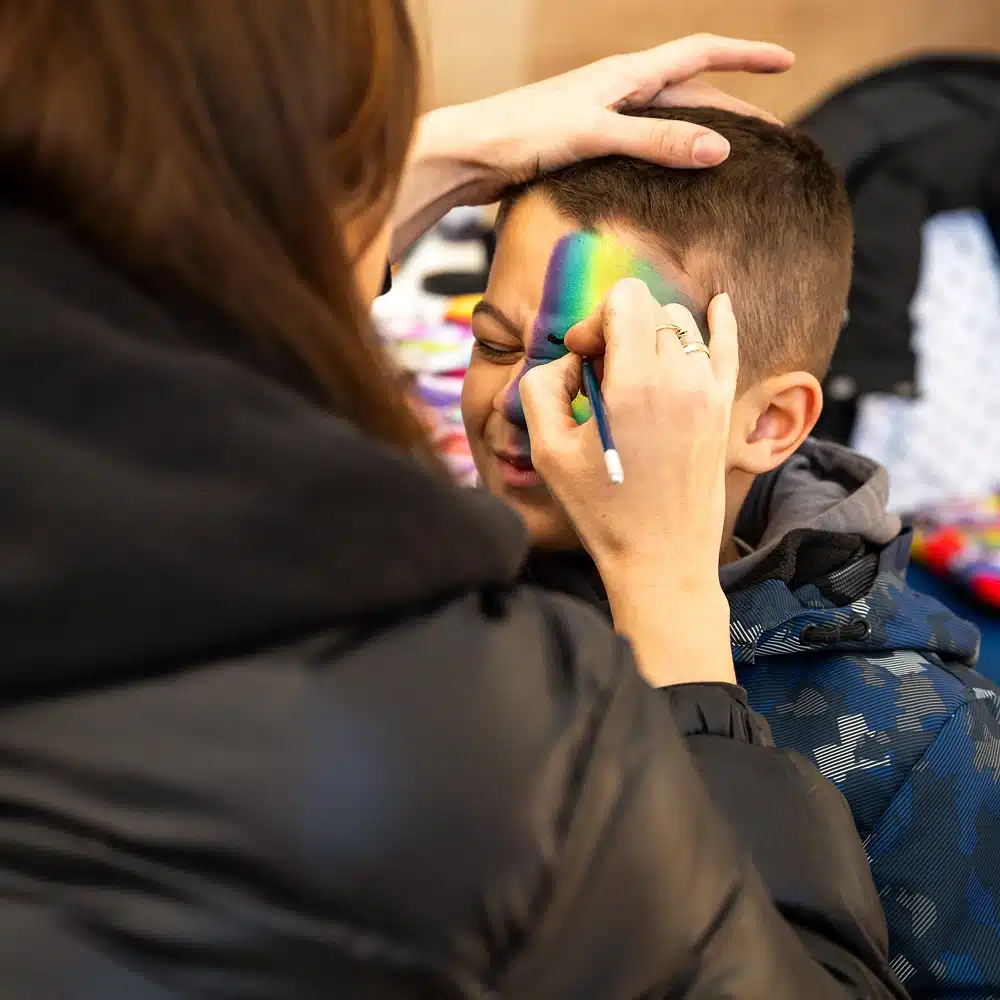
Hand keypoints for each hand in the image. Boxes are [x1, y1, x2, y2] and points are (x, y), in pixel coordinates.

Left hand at [391, 34, 792, 254]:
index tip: (785, 62)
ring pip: (665, 119)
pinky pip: (640, 144)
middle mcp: (616, 89)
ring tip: (730, 160)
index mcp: (625, 74)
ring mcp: (599, 115)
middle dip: (733, 106)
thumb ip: (656, 141)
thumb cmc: (522, 134)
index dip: (744, 57)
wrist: (467, 154)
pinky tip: (669, 181)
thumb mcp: (596, 134)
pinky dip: (665, 156)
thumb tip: (720, 148)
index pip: (699, 54)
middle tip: (770, 136)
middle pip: (689, 90)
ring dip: (699, 133)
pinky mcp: (582, 143)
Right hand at [518, 283, 739, 685]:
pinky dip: (720, 321)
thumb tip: (570, 360)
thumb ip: (541, 386)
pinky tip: (719, 305)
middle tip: (600, 374)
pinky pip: (728, 345)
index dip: (593, 319)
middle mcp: (681, 377)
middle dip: (618, 327)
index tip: (581, 358)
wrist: (660, 560)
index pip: (624, 298)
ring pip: (682, 324)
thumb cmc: (602, 511)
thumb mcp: (548, 451)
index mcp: (637, 382)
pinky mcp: (723, 410)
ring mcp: (709, 392)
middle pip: (650, 308)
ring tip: (633, 375)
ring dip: (652, 334)